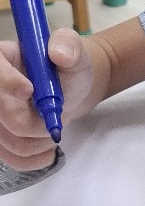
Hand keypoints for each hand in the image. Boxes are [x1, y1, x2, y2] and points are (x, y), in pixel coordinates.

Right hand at [0, 29, 93, 169]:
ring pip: (7, 139)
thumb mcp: (75, 53)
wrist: (68, 93)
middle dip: (32, 122)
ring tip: (52, 128)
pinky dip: (34, 158)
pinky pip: (11, 158)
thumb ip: (70, 46)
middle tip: (56, 118)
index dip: (6, 81)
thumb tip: (59, 52)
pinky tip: (47, 148)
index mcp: (2, 58)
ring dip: (38, 141)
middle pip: (0, 112)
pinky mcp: (0, 138)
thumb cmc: (67, 70)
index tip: (29, 90)